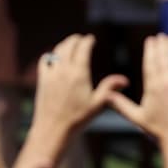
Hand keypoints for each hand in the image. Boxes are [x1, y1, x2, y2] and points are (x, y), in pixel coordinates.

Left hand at [29, 34, 127, 150]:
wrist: (52, 129)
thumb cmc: (78, 119)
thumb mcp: (98, 104)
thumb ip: (110, 88)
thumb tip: (125, 80)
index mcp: (79, 73)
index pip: (83, 48)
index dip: (88, 41)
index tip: (91, 38)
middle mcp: (64, 71)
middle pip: (68, 46)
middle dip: (75, 40)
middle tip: (81, 38)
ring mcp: (51, 75)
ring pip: (56, 51)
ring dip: (64, 45)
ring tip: (70, 44)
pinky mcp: (42, 81)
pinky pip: (44, 61)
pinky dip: (50, 55)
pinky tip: (53, 57)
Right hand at [107, 35, 167, 153]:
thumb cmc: (157, 130)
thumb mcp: (136, 117)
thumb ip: (121, 104)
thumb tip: (105, 95)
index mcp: (153, 88)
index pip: (150, 63)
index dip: (150, 50)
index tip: (150, 39)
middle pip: (164, 58)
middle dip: (162, 45)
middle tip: (161, 36)